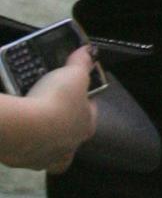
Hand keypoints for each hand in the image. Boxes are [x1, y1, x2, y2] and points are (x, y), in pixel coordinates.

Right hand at [0, 47, 97, 172]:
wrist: (23, 128)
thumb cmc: (56, 99)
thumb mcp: (74, 73)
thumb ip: (83, 62)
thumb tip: (89, 51)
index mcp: (87, 126)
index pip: (89, 112)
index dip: (82, 99)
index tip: (72, 90)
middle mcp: (71, 147)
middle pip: (68, 131)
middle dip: (62, 118)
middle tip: (48, 103)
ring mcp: (47, 159)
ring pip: (48, 145)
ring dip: (42, 133)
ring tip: (31, 116)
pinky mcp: (24, 164)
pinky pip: (25, 152)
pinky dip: (23, 142)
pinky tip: (18, 129)